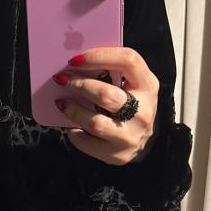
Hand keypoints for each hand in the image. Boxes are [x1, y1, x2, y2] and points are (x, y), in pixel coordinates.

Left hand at [53, 47, 158, 164]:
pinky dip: (74, 132)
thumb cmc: (132, 107)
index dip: (99, 56)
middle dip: (79, 85)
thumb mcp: (132, 85)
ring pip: (95, 122)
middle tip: (62, 79)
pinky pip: (87, 142)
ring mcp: (131, 136)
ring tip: (62, 102)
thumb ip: (113, 72)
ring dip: (73, 110)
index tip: (76, 60)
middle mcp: (143, 111)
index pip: (128, 61)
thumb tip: (76, 64)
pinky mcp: (118, 155)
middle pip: (106, 94)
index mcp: (148, 85)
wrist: (145, 143)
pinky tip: (72, 125)